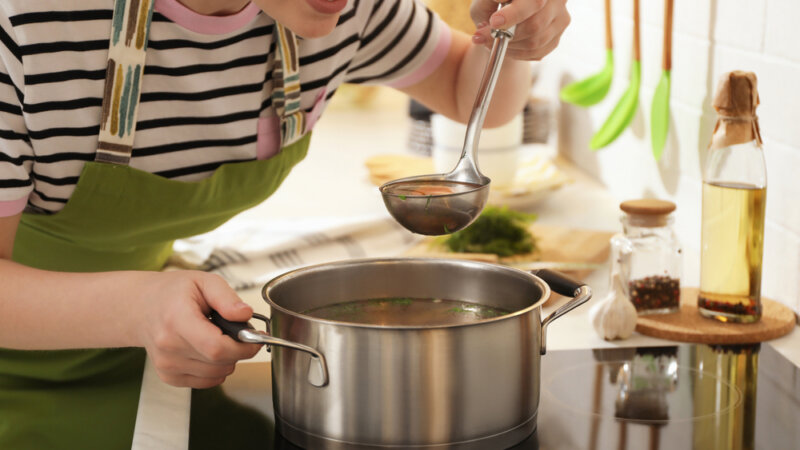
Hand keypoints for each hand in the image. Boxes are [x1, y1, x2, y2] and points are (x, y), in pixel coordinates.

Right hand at [135, 270, 260, 388]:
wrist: (142, 308)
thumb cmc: (173, 293)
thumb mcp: (203, 281)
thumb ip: (227, 298)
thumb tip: (245, 314)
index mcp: (177, 320)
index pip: (216, 347)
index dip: (243, 347)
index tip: (254, 337)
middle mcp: (168, 346)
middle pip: (219, 362)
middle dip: (238, 350)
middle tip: (236, 333)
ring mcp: (167, 365)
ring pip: (216, 374)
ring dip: (228, 360)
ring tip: (217, 337)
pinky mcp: (168, 376)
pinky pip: (206, 381)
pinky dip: (215, 369)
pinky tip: (207, 350)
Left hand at [470, 0, 569, 60]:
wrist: (505, 17)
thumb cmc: (494, 4)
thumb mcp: (486, 0)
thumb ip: (489, 0)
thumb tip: (499, 1)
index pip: (534, 2)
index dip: (513, 14)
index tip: (494, 22)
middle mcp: (556, 0)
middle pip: (535, 25)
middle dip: (506, 36)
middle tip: (484, 37)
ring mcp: (560, 18)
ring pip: (536, 41)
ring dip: (509, 47)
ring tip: (491, 42)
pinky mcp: (557, 36)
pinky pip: (537, 52)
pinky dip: (516, 53)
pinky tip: (505, 47)